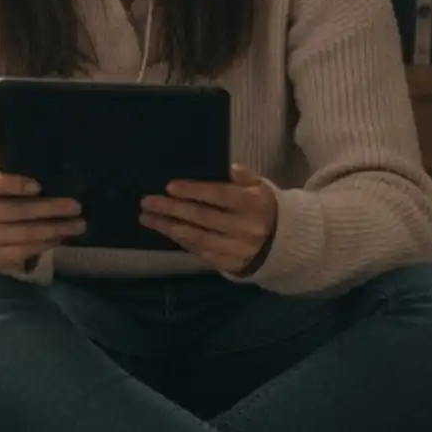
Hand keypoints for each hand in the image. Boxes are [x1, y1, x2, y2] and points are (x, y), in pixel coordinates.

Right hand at [0, 147, 85, 271]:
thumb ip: (3, 167)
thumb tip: (0, 151)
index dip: (14, 184)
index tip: (39, 186)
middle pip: (16, 211)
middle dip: (49, 209)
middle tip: (76, 207)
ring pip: (25, 233)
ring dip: (55, 229)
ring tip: (78, 225)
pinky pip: (26, 250)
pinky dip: (47, 243)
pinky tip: (62, 237)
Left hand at [141, 163, 278, 274]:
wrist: (285, 243)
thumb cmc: (261, 207)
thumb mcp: (259, 187)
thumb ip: (245, 176)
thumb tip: (231, 166)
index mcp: (253, 204)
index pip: (219, 196)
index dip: (194, 191)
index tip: (169, 187)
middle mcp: (246, 228)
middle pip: (203, 217)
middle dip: (172, 209)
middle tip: (147, 202)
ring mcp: (238, 249)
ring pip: (198, 237)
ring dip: (169, 227)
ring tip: (147, 218)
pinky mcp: (230, 264)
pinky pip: (201, 252)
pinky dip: (181, 241)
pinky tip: (166, 231)